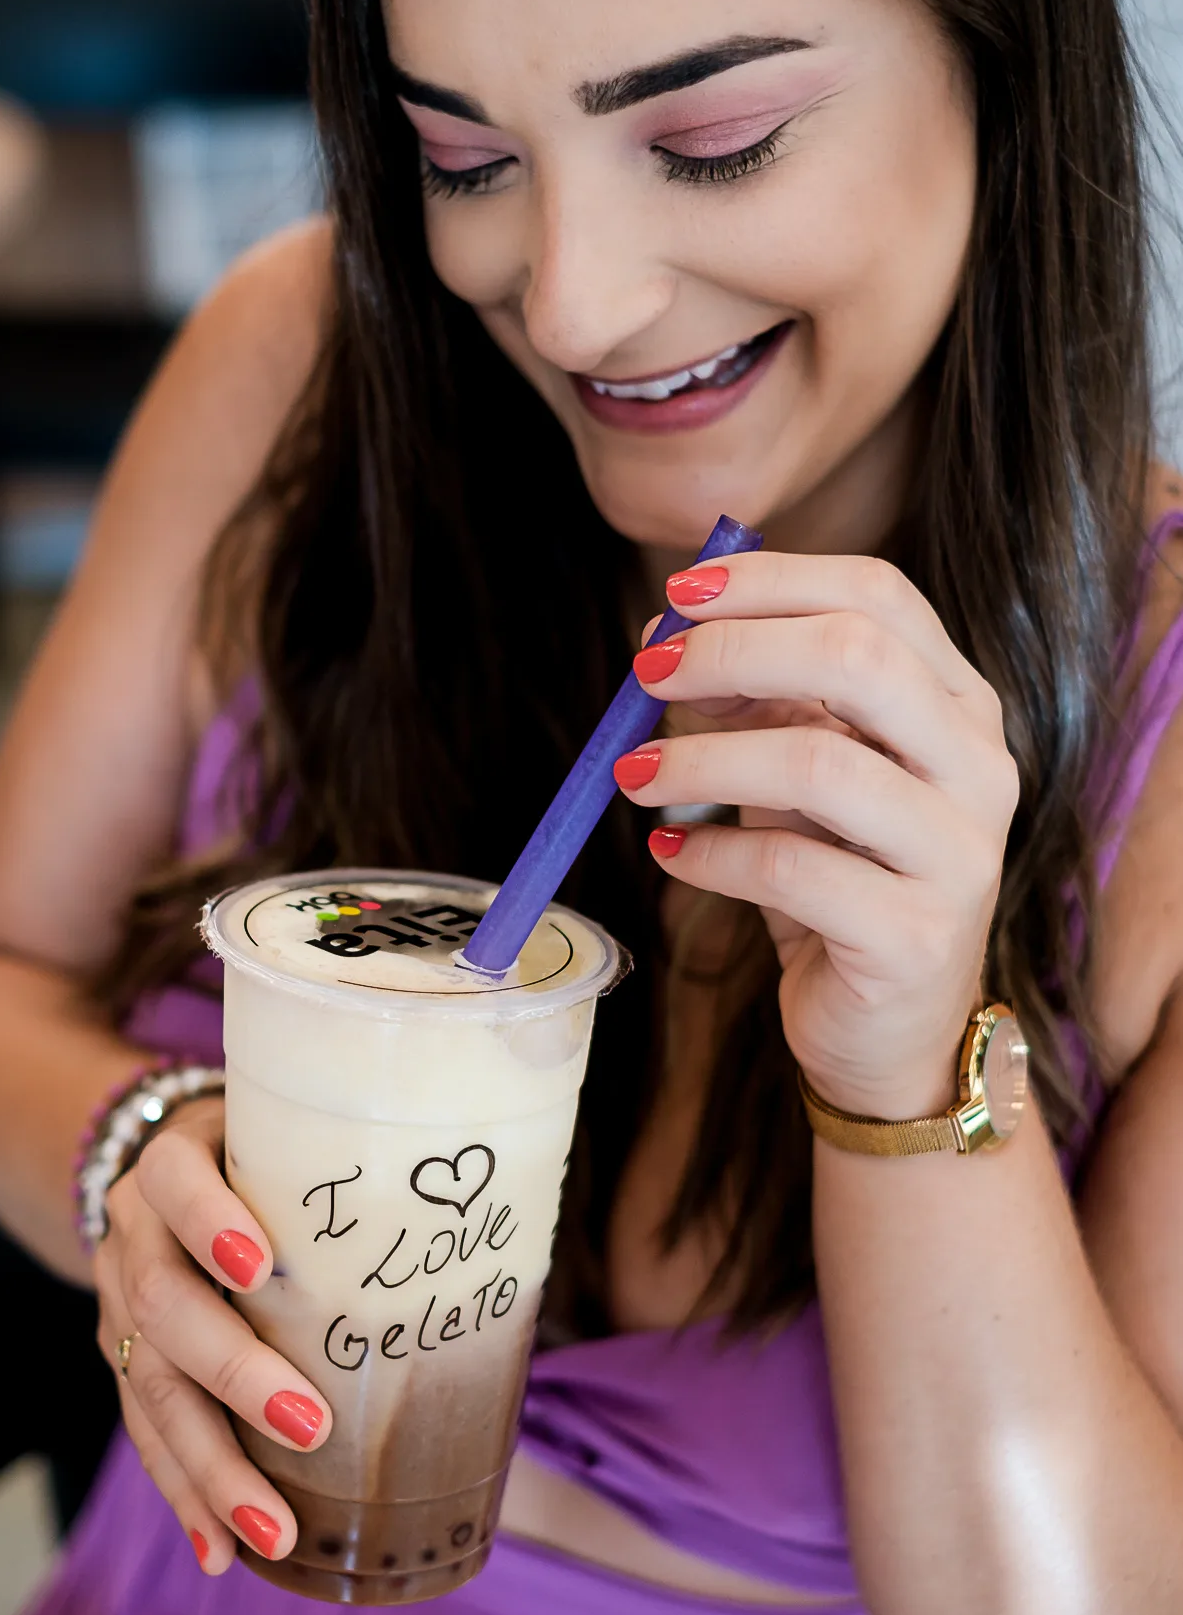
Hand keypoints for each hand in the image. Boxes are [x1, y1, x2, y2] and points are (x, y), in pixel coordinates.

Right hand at [93, 1094, 332, 1573]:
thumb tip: (500, 1234)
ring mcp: (117, 1303)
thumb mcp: (295, 1139)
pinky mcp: (121, 1361)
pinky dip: (188, 1496)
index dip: (207, 1219)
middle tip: (311, 1426)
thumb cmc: (271, 1158)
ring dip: (212, 1468)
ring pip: (149, 1387)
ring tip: (272, 1530)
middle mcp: (134, 1232)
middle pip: (163, 1304)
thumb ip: (361, 1171)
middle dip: (234, 1373)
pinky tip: (222, 1553)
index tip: (261, 1265)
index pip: (174, 1179)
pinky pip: (146, 1435)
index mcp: (173, 1161)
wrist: (165, 1171)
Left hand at [617, 552, 1018, 1120]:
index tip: (677, 596)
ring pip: (818, 763)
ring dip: (703, 759)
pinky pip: (790, 869)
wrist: (892, 1033)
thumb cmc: (841, 881)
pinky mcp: (914, 936)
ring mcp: (957, 853)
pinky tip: (672, 855)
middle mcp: (978, 767)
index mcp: (958, 705)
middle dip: (734, 651)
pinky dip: (710, 855)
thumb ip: (768, 703)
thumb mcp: (806, 776)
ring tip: (635, 776)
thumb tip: (672, 636)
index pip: (877, 595)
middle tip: (647, 674)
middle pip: (858, 657)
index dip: (770, 581)